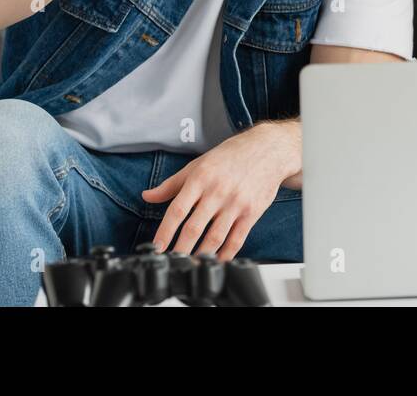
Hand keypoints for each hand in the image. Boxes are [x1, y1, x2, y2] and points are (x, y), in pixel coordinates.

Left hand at [143, 121, 300, 260]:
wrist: (268, 150)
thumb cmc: (232, 156)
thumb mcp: (198, 164)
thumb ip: (171, 184)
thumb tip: (148, 196)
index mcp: (201, 178)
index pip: (178, 209)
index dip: (165, 231)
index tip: (157, 247)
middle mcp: (218, 191)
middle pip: (195, 228)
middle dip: (180, 249)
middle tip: (171, 263)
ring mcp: (236, 203)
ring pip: (215, 237)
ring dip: (201, 255)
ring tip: (190, 266)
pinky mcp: (252, 212)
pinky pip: (237, 239)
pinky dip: (225, 254)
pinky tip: (216, 261)